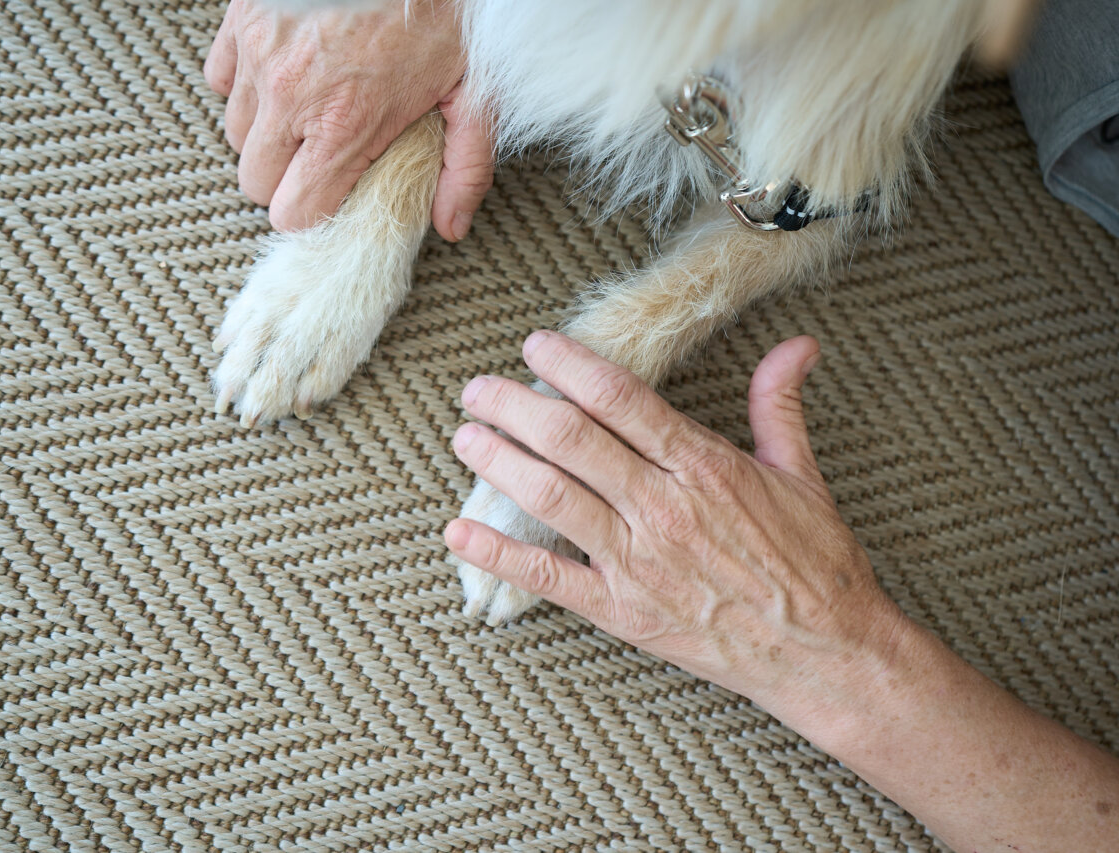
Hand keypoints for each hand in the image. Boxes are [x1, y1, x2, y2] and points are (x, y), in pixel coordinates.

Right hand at [203, 0, 492, 240]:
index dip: (314, 210)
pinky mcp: (243, 18)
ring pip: (236, 132)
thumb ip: (465, 167)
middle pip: (254, 181)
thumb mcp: (475, 92)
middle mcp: (291, 94)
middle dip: (288, 178)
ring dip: (269, 131)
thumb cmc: (446, 11)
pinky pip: (221, 78)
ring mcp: (259, 53)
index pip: (292, 213)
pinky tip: (288, 72)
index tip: (336, 193)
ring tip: (312, 107)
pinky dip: (248, 83)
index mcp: (345, 124)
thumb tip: (451, 225)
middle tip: (325, 152)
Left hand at [447, 332, 1118, 851]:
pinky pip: (550, 578)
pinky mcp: (622, 610)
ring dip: (498, 463)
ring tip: (464, 438)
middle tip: (476, 389)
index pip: (620, 399)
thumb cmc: (814, 564)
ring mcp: (638, 560)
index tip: (533, 346)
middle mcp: (662, 506)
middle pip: (570, 441)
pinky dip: (499, 554)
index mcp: (704, 465)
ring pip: (551, 497)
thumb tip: (796, 344)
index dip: (569, 366)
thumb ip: (779, 405)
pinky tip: (458, 534)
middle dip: (513, 407)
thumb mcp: (802, 474)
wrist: (825, 653)